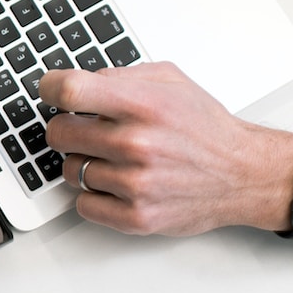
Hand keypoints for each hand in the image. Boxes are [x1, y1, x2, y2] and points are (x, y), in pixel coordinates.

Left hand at [38, 63, 292, 235]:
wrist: (243, 174)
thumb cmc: (206, 128)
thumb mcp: (170, 81)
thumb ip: (121, 76)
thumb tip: (78, 81)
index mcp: (144, 105)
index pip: (70, 92)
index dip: (50, 88)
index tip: (49, 91)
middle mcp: (137, 144)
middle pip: (59, 133)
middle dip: (67, 128)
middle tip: (86, 129)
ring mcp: (135, 184)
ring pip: (70, 170)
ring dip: (84, 163)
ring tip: (114, 158)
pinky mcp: (136, 217)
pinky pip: (83, 204)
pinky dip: (94, 195)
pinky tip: (115, 183)